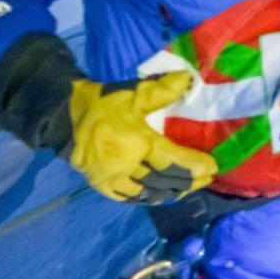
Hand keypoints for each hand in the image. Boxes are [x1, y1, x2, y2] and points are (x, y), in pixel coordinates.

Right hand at [67, 72, 216, 203]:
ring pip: (148, 193)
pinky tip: (160, 196)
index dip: (194, 165)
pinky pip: (129, 198)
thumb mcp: (134, 94)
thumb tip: (189, 80)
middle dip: (188, 182)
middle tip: (206, 180)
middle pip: (164, 180)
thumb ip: (163, 90)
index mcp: (137, 143)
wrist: (66, 117)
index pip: (172, 159)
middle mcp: (127, 166)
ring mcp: (113, 179)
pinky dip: (148, 198)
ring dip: (171, 193)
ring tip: (189, 188)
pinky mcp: (102, 185)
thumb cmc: (105, 104)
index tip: (213, 167)